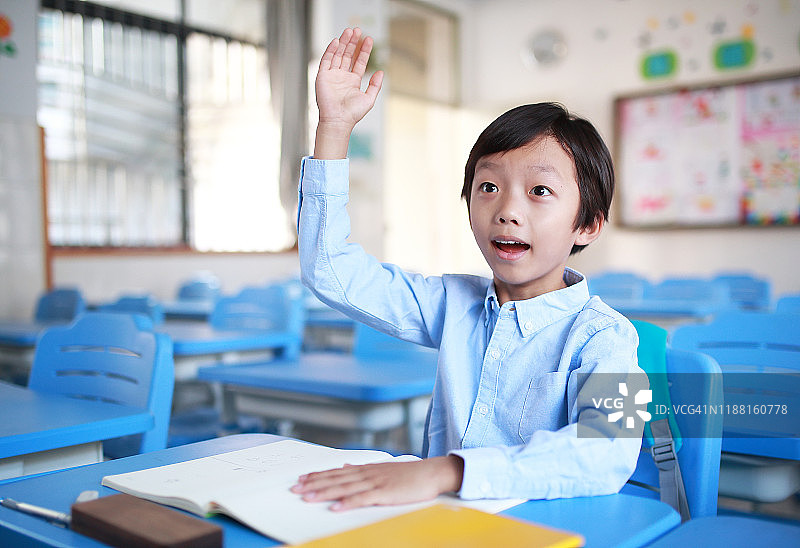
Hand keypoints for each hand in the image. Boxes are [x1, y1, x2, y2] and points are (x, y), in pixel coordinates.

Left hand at [290, 456, 463, 510]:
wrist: (432, 472)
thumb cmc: (410, 474)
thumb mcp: (383, 469)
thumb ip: (362, 470)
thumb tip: (345, 467)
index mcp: (367, 469)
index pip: (337, 472)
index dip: (318, 476)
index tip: (301, 479)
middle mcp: (368, 474)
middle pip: (336, 479)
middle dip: (314, 484)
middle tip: (296, 489)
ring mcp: (376, 483)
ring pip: (345, 488)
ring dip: (325, 493)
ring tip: (308, 498)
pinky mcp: (385, 493)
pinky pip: (362, 499)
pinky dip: (348, 503)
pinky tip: (335, 507)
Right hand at [314, 27, 383, 158]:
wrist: (338, 120)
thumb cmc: (353, 113)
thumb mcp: (369, 98)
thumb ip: (375, 85)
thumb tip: (382, 72)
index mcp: (352, 81)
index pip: (359, 62)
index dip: (364, 51)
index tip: (369, 39)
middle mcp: (342, 77)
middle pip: (348, 55)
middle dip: (353, 42)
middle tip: (358, 30)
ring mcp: (332, 75)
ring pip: (338, 54)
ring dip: (343, 42)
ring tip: (349, 31)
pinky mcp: (322, 76)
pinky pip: (326, 60)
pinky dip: (331, 50)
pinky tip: (337, 41)